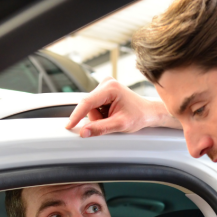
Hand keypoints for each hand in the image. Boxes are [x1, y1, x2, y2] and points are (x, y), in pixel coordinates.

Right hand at [65, 77, 179, 136]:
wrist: (148, 112)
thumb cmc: (139, 116)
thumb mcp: (120, 124)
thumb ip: (101, 128)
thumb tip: (84, 132)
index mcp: (110, 88)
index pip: (87, 103)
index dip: (76, 115)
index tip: (69, 125)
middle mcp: (106, 83)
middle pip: (89, 106)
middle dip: (96, 118)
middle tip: (111, 121)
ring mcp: (105, 86)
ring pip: (91, 108)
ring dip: (99, 117)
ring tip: (114, 117)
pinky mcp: (104, 91)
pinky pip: (95, 107)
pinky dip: (102, 114)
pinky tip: (112, 114)